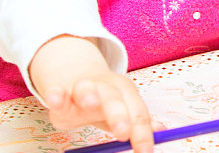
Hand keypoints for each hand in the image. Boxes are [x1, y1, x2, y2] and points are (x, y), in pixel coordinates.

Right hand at [29, 36, 154, 152]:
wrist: (76, 74)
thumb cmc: (104, 100)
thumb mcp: (124, 107)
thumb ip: (139, 119)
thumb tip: (163, 130)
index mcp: (125, 93)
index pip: (138, 113)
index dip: (143, 134)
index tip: (145, 152)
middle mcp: (105, 88)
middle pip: (114, 100)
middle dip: (119, 115)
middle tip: (123, 133)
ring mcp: (81, 87)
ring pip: (85, 90)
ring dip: (89, 96)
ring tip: (91, 105)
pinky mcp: (59, 91)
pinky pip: (56, 93)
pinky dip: (56, 95)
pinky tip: (55, 99)